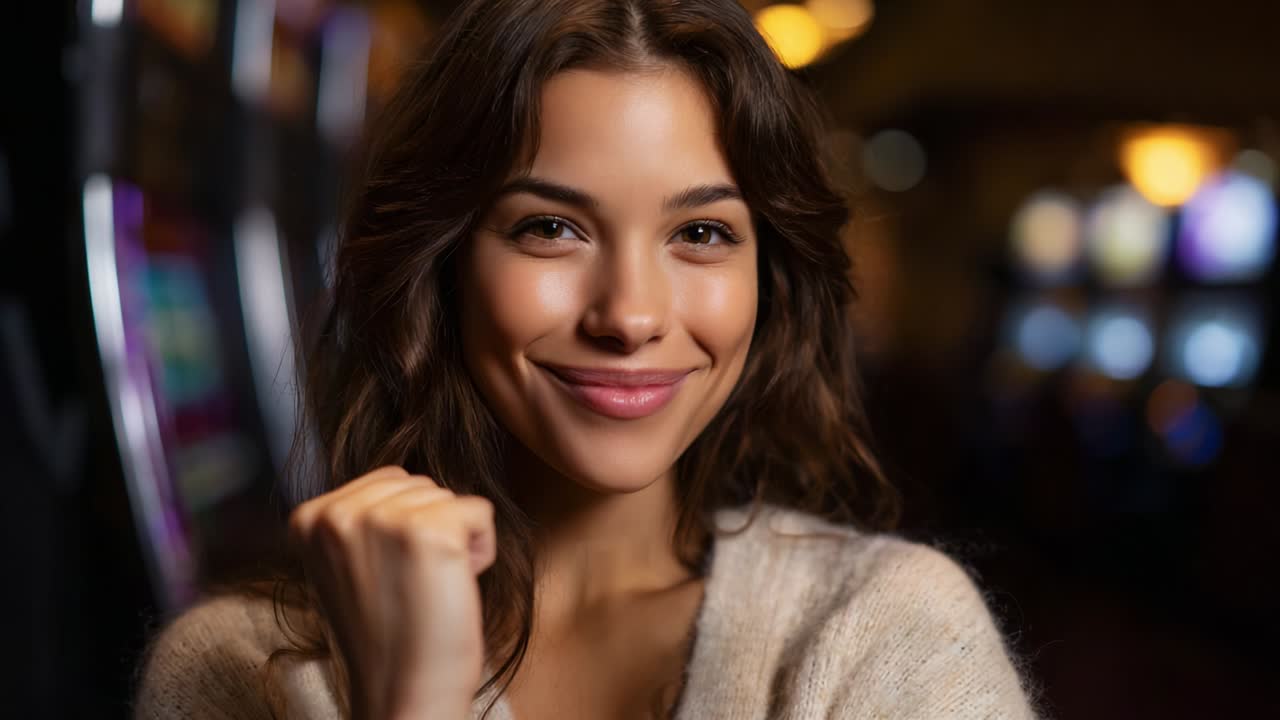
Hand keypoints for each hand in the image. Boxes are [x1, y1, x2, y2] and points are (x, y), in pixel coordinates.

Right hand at [288, 466, 496, 719]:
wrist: (402, 697)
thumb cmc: (389, 636)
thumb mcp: (350, 565)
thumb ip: (363, 518)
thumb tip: (405, 480)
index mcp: (309, 517)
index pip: (388, 481)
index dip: (404, 530)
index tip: (388, 580)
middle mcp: (338, 512)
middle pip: (420, 484)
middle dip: (430, 531)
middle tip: (410, 589)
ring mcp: (382, 520)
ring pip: (449, 497)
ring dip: (454, 542)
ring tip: (428, 592)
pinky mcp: (430, 533)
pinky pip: (480, 512)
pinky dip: (480, 550)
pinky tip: (452, 589)